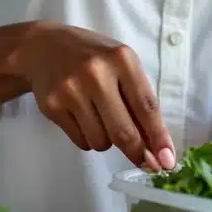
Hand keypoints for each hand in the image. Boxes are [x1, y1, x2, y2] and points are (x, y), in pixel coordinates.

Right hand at [13, 21, 175, 169]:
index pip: (146, 107)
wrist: (44, 47)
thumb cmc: (94, 58)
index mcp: (122, 59)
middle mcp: (96, 73)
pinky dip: (88, 138)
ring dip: (107, 141)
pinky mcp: (52, 105)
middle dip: (138, 153)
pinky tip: (83, 116)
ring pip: (101, 141)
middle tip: (146, 163)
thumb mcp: (121, 66)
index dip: (159, 138)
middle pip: (123, 132)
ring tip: (101, 119)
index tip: (168, 161)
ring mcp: (71, 90)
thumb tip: (155, 147)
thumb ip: (139, 100)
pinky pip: (81, 141)